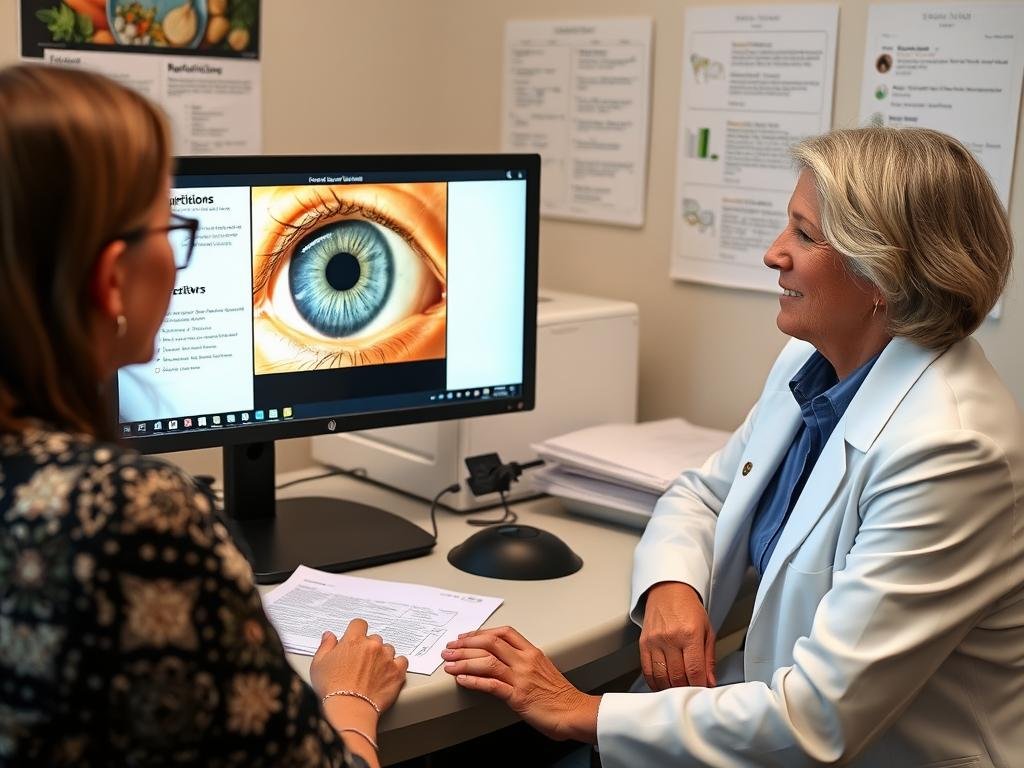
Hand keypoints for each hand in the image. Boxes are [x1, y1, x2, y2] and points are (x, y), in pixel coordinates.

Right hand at [310, 618, 407, 711]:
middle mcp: (373, 646)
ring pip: (388, 649)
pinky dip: (396, 665)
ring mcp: (387, 658)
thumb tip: (329, 636)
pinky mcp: (397, 672)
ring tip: (372, 671)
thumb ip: (325, 646)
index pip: (359, 624)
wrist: (348, 709)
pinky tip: (387, 673)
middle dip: (368, 647)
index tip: (355, 640)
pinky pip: (402, 661)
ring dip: (382, 656)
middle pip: (374, 638)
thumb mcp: (319, 664)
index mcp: (354, 640)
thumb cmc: (332, 690)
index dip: (356, 632)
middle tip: (361, 662)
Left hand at [442, 626, 599, 743]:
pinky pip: (491, 685)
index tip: (466, 636)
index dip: (481, 633)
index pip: (504, 632)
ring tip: (449, 663)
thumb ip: (524, 662)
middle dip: (466, 644)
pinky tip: (461, 679)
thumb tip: (503, 660)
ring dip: (464, 661)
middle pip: (490, 643)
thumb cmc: (561, 695)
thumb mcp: (543, 669)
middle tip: (450, 648)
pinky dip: (473, 680)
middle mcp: (525, 661)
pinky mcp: (518, 697)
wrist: (575, 713)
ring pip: (487, 661)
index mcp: (532, 652)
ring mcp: (521, 678)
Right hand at [640, 581, 715, 689]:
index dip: (700, 686)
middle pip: (677, 677)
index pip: (694, 670)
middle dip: (687, 689)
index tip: (703, 691)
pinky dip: (655, 683)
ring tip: (680, 688)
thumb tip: (710, 682)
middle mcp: (670, 638)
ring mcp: (655, 641)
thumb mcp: (707, 630)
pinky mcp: (643, 643)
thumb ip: (709, 658)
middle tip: (693, 690)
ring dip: (671, 688)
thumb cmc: (688, 609)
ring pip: (662, 677)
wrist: (668, 591)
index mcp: (689, 634)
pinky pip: (647, 671)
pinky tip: (663, 685)